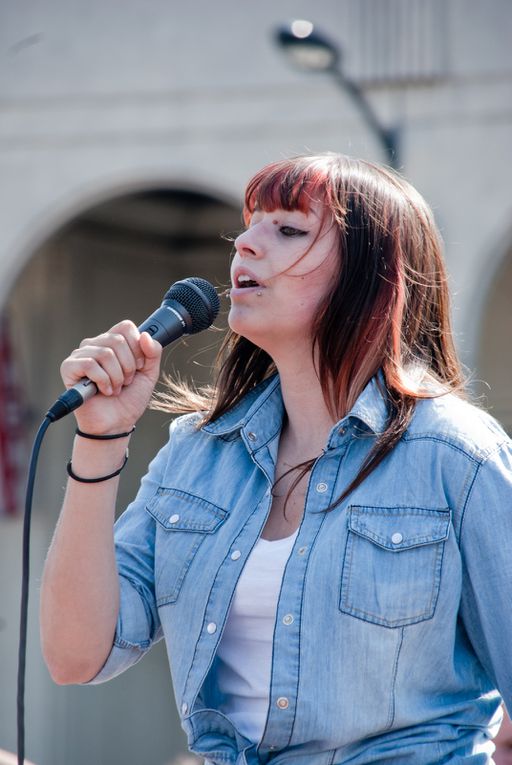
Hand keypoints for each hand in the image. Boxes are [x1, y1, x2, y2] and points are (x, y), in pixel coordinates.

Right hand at [60, 320, 162, 434]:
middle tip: (126, 382)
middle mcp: (95, 344)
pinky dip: (103, 381)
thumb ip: (153, 353)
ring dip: (116, 377)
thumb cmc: (129, 399)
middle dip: (128, 367)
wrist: (116, 423)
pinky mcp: (69, 367)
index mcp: (113, 342)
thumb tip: (145, 335)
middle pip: (117, 340)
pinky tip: (104, 391)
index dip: (137, 348)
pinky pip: (89, 364)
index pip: (125, 327)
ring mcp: (81, 355)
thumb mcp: (149, 374)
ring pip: (105, 353)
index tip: (138, 367)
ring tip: (115, 389)